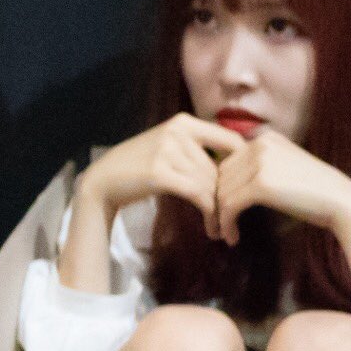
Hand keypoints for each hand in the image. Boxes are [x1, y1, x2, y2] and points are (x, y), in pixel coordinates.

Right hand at [77, 112, 244, 235]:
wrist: (104, 180)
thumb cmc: (140, 167)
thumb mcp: (169, 146)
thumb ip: (198, 148)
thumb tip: (239, 165)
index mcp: (183, 122)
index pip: (231, 140)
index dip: (245, 167)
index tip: (246, 190)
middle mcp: (177, 131)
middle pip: (221, 169)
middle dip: (229, 198)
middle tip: (233, 220)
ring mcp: (167, 150)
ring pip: (211, 185)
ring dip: (220, 211)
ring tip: (221, 228)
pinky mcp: (160, 172)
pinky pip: (199, 195)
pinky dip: (210, 215)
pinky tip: (211, 228)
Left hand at [215, 129, 350, 245]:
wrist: (346, 204)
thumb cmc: (317, 193)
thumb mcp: (285, 168)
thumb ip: (259, 168)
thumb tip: (224, 184)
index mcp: (265, 139)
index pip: (228, 163)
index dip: (221, 188)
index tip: (222, 209)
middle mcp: (260, 145)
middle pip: (221, 176)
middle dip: (216, 202)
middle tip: (217, 225)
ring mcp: (260, 163)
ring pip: (222, 192)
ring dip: (219, 216)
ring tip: (224, 234)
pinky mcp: (261, 185)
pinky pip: (230, 205)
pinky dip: (226, 223)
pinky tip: (232, 238)